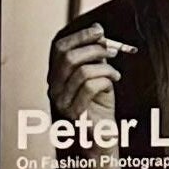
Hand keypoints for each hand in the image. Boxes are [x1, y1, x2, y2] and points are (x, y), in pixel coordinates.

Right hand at [47, 23, 121, 148]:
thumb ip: (94, 56)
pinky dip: (106, 79)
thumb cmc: (100, 106)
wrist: (101, 137)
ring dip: (105, 67)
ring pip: (81, 71)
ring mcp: (61, 102)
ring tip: (115, 73)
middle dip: (94, 49)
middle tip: (113, 51)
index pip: (59, 48)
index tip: (99, 31)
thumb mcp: (97, 74)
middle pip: (68, 57)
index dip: (79, 36)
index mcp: (56, 76)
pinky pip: (90, 86)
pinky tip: (113, 82)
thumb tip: (98, 31)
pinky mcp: (73, 113)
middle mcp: (54, 88)